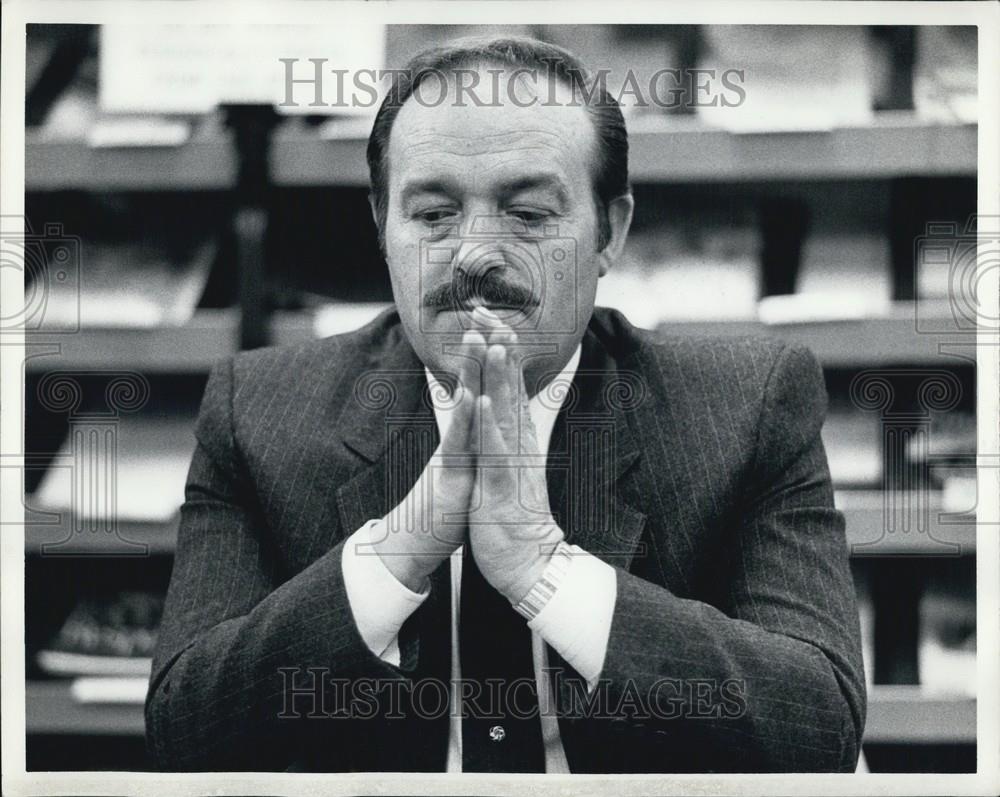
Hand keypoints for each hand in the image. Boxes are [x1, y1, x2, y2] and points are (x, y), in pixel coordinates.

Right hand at [373, 328, 485, 591]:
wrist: (414, 545)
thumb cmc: (442, 508)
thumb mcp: (462, 469)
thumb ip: (468, 442)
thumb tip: (472, 417)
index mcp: (465, 438)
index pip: (478, 391)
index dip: (488, 360)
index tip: (498, 326)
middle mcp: (457, 440)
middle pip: (468, 387)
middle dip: (477, 351)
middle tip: (483, 314)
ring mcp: (451, 455)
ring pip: (462, 407)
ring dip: (469, 372)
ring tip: (476, 340)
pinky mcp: (449, 476)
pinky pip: (457, 444)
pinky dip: (465, 419)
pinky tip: (471, 395)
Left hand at [468, 313, 563, 602]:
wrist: (529, 558)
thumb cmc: (514, 511)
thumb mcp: (510, 463)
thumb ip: (508, 432)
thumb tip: (504, 403)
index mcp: (516, 435)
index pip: (509, 383)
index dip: (500, 347)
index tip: (490, 313)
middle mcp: (518, 442)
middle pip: (510, 386)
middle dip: (500, 346)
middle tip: (491, 310)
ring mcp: (512, 462)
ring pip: (505, 411)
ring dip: (500, 377)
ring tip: (495, 342)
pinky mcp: (501, 485)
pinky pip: (494, 452)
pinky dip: (490, 425)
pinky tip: (484, 402)